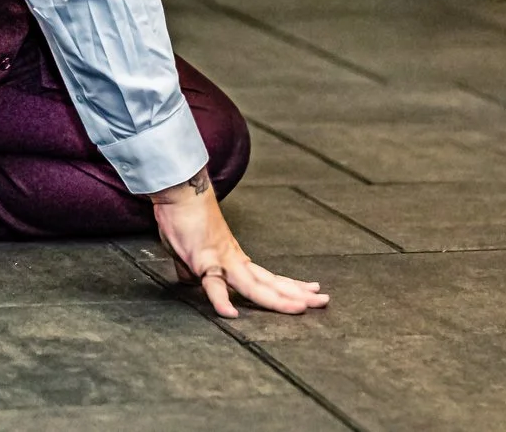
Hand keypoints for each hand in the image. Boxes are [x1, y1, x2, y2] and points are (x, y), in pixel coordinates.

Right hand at [149, 172, 326, 317]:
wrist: (182, 192)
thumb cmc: (187, 219)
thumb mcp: (194, 252)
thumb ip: (194, 269)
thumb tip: (191, 279)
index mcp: (236, 260)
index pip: (269, 278)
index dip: (290, 287)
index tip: (311, 290)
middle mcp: (235, 262)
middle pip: (271, 284)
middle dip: (298, 294)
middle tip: (324, 300)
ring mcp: (222, 262)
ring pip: (253, 286)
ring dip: (277, 299)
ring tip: (299, 308)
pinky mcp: (204, 261)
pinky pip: (213, 285)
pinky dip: (220, 300)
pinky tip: (230, 314)